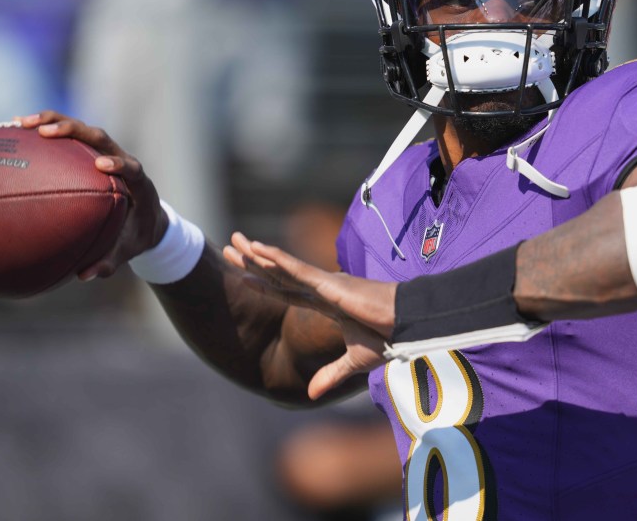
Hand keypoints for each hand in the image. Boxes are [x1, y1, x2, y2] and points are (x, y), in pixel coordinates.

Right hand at [16, 111, 167, 280]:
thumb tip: (84, 276)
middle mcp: (122, 161)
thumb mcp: (127, 251)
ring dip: (55, 122)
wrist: (147, 218)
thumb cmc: (136, 236)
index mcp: (138, 184)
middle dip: (76, 131)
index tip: (101, 165)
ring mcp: (106, 152)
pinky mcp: (91, 152)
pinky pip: (68, 138)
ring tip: (21, 124)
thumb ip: (109, 262)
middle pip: (102, 137)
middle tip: (47, 133)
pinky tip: (13, 131)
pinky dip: (45, 130)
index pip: (132, 167)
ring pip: (82, 131)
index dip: (119, 163)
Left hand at [223, 234, 396, 398]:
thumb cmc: (389, 337)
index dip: (264, 283)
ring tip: (235, 242)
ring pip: (283, 267)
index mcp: (327, 303)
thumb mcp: (354, 361)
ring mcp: (325, 283)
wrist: (408, 325)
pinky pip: (298, 270)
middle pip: (278, 274)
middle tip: (229, 247)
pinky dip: (277, 259)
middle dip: (253, 262)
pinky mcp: (330, 283)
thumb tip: (310, 395)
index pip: (287, 291)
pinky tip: (259, 250)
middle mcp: (322, 288)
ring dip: (257, 256)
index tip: (243, 275)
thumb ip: (331, 374)